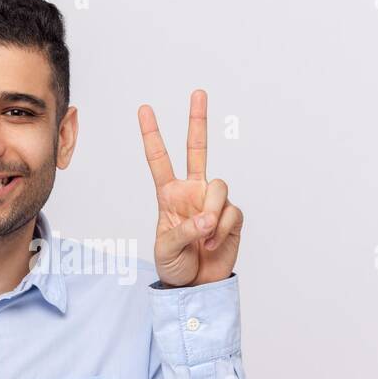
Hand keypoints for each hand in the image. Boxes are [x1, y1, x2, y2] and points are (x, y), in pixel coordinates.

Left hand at [139, 89, 242, 286]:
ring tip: (205, 235)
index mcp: (169, 194)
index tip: (145, 109)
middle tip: (198, 93)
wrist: (197, 286)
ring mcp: (213, 202)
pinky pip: (231, 212)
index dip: (152, 135)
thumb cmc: (175, 265)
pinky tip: (214, 244)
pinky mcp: (232, 216)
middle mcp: (192, 191)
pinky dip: (222, 230)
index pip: (159, 160)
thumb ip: (184, 231)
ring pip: (219, 186)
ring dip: (212, 211)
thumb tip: (208, 218)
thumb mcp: (166, 249)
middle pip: (197, 149)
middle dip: (197, 120)